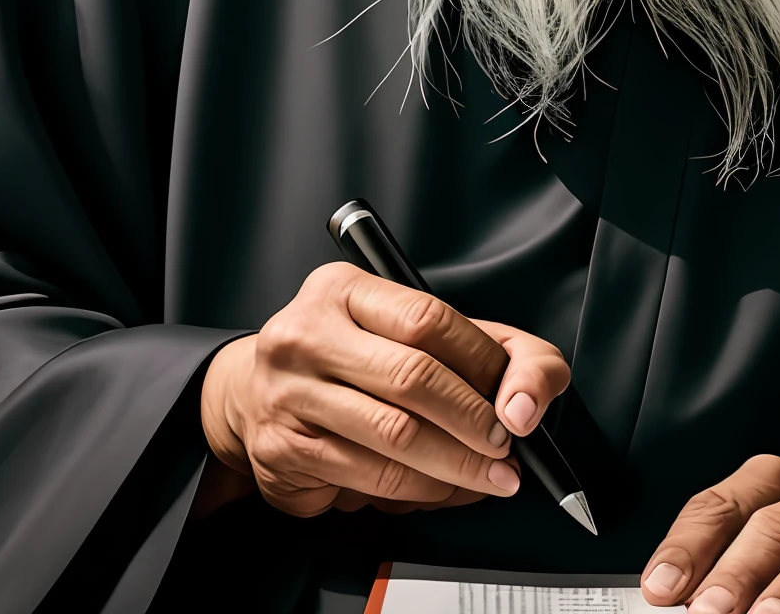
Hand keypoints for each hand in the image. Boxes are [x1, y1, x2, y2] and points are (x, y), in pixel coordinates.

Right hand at [197, 261, 568, 518]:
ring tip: (490, 476)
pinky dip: (420, 490)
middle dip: (474, 420)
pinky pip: (370, 477)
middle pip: (413, 378)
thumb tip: (525, 401)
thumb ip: (489, 347)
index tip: (512, 397)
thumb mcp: (411, 330)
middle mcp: (308, 333)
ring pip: (395, 436)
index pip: (427, 318)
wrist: (253, 392)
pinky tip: (442, 488)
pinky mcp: (283, 450)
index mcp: (343, 289)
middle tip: (507, 447)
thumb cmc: (351, 358)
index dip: (482, 361)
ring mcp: (290, 393)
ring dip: (456, 466)